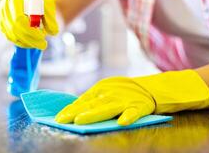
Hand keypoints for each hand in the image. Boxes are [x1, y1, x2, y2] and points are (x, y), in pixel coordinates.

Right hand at [0, 0, 58, 49]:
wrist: (38, 1)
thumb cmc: (44, 2)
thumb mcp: (50, 7)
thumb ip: (51, 19)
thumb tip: (53, 31)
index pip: (18, 18)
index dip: (30, 30)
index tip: (42, 37)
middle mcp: (5, 6)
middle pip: (14, 28)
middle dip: (30, 39)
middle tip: (43, 45)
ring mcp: (2, 16)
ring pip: (12, 35)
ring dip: (27, 42)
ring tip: (40, 43)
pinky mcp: (3, 24)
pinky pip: (11, 37)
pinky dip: (22, 43)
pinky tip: (33, 43)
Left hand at [55, 70, 208, 124]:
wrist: (149, 87)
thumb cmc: (121, 92)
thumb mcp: (105, 92)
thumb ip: (92, 101)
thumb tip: (73, 111)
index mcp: (101, 90)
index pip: (83, 101)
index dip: (71, 109)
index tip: (59, 118)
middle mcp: (110, 94)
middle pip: (92, 104)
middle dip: (77, 112)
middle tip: (64, 120)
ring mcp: (125, 100)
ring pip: (108, 107)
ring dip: (94, 114)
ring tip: (81, 120)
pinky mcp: (139, 106)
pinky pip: (134, 112)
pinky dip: (128, 116)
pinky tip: (122, 122)